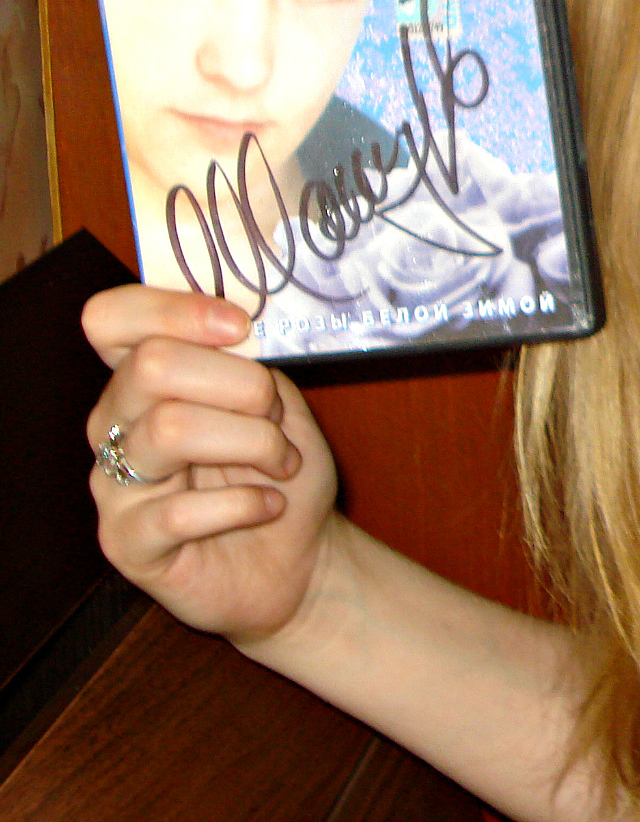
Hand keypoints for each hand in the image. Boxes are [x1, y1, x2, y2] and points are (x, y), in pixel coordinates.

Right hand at [84, 285, 338, 645]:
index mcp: (144, 378)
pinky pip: (180, 509)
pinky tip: (267, 507)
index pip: (111, 319)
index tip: (239, 326)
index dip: (171, 309)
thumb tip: (233, 327)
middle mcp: (114, 424)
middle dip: (239, 386)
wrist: (301, 558)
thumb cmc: (281, 473)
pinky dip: (246, 502)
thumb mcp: (278, 405)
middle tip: (273, 419)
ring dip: (252, 444)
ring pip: (170, 429)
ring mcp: (112, 485)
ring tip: (280, 466)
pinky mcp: (125, 543)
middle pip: (152, 366)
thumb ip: (247, 365)